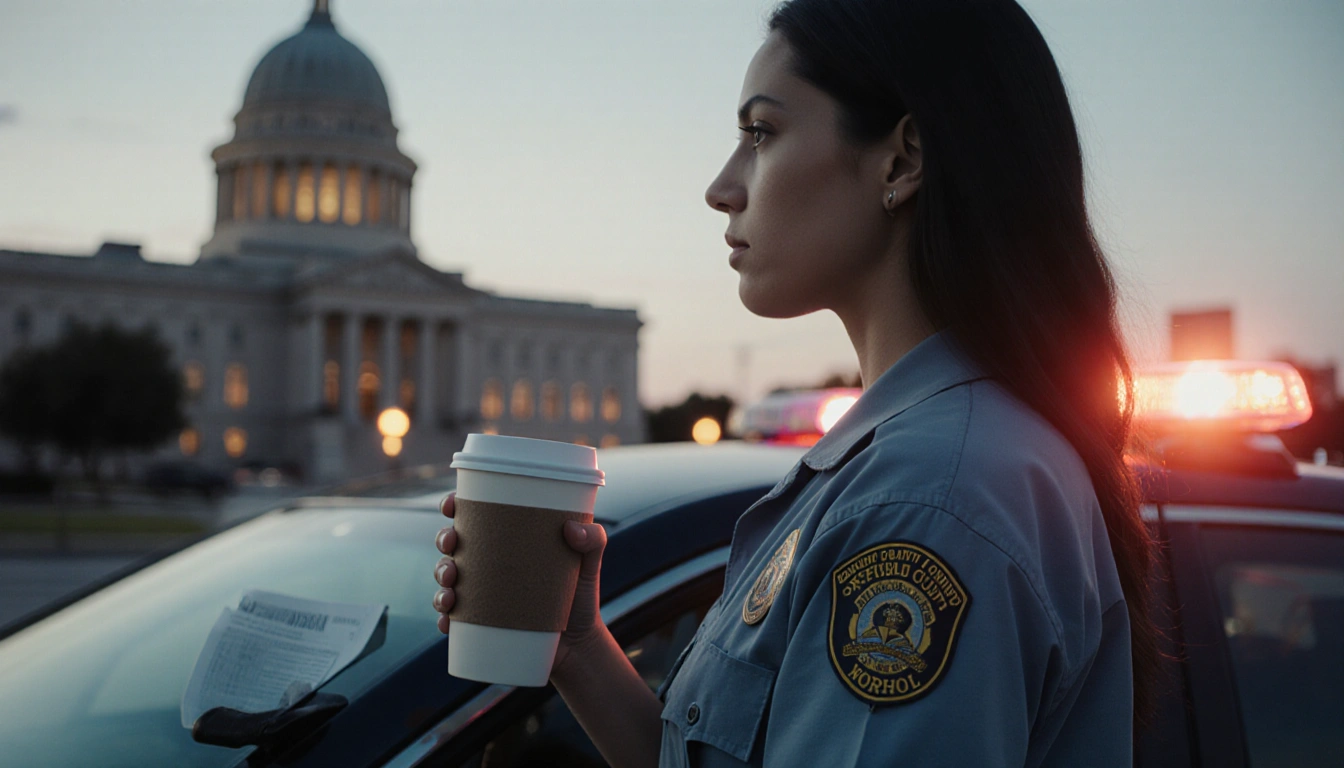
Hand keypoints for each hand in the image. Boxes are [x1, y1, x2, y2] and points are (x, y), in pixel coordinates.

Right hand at [433, 491, 609, 673]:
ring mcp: (481, 594)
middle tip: (452, 543)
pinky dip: (445, 619)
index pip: (475, 515)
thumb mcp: (590, 564)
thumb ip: (593, 540)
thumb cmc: (580, 595)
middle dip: (444, 538)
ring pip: (447, 578)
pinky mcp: (479, 623)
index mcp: (508, 540)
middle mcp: (489, 564)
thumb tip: (571, 529)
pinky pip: (452, 619)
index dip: (456, 505)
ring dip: (440, 577)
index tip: (452, 505)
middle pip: (453, 542)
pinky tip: (447, 620)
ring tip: (451, 587)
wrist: (578, 645)